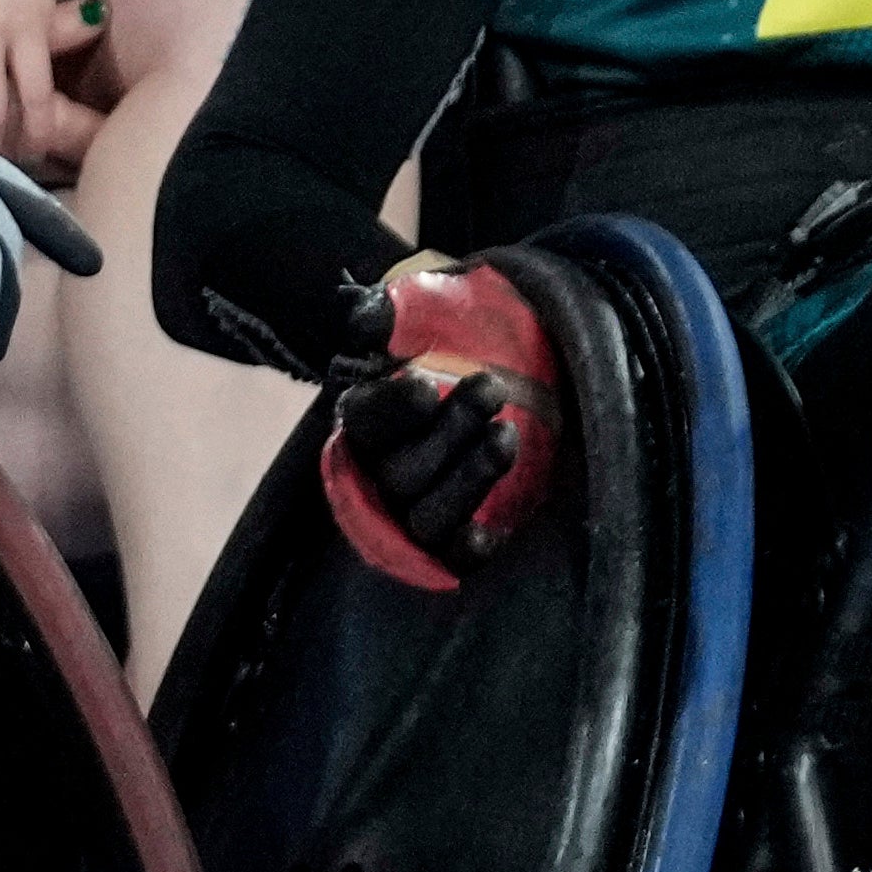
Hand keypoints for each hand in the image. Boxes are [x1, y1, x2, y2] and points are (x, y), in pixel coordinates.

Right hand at [319, 257, 563, 590]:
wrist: (503, 381)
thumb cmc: (456, 345)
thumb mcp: (428, 313)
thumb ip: (392, 315)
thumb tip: (370, 320)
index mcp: (367, 417)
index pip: (366, 419)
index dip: (393, 408)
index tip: (427, 388)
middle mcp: (381, 471)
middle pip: (401, 470)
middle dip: (450, 431)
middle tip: (492, 390)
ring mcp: (412, 511)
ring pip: (426, 515)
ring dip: (467, 479)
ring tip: (505, 438)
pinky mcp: (447, 542)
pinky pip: (446, 558)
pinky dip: (464, 550)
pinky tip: (487, 535)